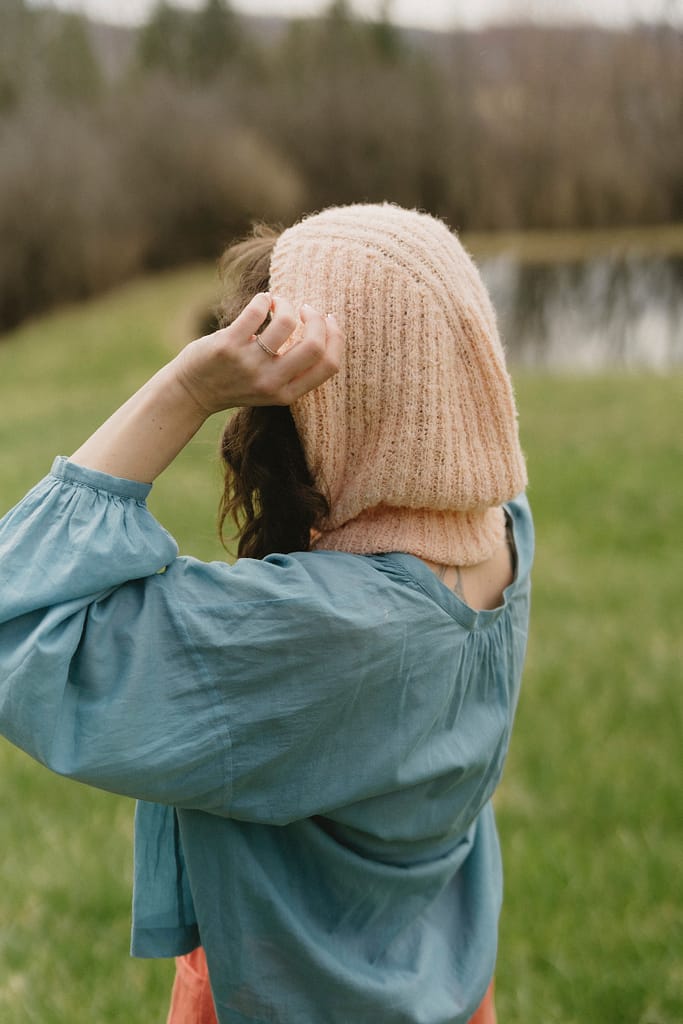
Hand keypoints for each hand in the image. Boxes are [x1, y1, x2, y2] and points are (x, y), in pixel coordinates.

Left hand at [171, 292, 342, 415]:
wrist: (193, 391)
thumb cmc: (236, 382)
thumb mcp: (271, 386)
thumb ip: (294, 368)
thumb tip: (321, 328)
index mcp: (287, 394)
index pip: (329, 366)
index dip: (335, 338)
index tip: (328, 320)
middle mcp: (271, 382)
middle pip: (314, 345)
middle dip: (317, 319)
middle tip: (306, 309)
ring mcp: (249, 364)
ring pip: (286, 323)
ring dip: (287, 303)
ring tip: (277, 303)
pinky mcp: (228, 346)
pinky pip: (257, 311)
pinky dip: (264, 298)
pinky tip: (262, 301)